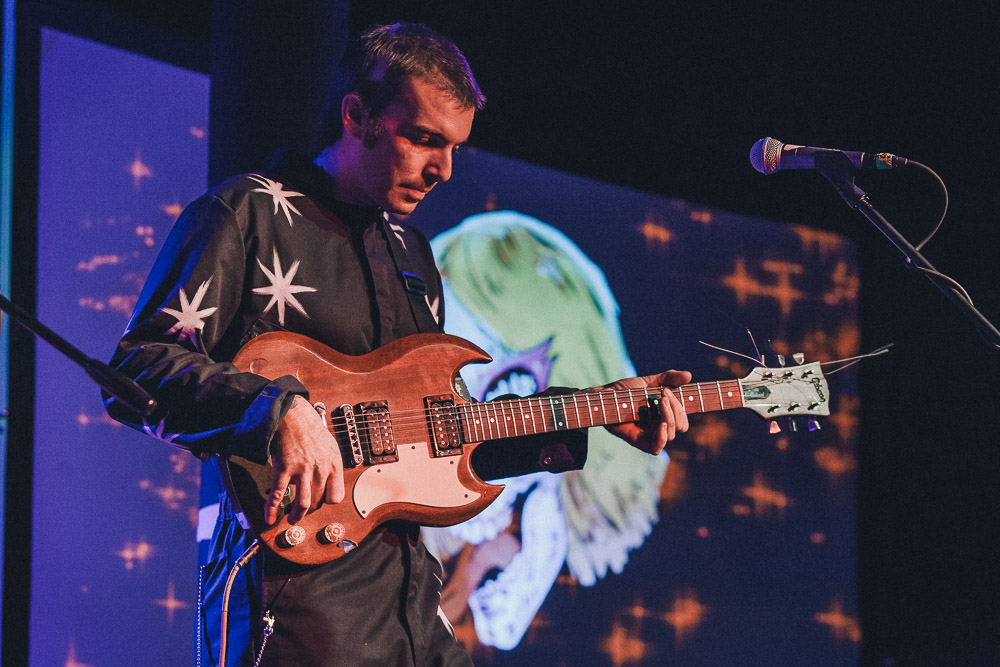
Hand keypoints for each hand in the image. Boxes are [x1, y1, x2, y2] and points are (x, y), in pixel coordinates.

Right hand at [265, 395, 344, 524]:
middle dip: (310, 510)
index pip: (336, 496)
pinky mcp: (285, 469)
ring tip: (292, 519)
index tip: (321, 503)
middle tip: (303, 511)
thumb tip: (327, 481)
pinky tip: (270, 517)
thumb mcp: (329, 446)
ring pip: (303, 504)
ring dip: (297, 516)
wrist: (292, 414)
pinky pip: (278, 495)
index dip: (327, 502)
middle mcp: (321, 469)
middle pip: (318, 502)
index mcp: (334, 463)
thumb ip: (329, 465)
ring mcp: (303, 470)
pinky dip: (272, 509)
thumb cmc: (309, 428)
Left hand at [603, 370, 691, 454]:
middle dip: (677, 409)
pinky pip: (655, 448)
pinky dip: (662, 438)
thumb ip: (669, 378)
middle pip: (679, 427)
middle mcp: (657, 427)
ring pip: (670, 434)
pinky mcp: (637, 441)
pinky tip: (661, 424)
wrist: (604, 394)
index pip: (682, 420)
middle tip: (664, 395)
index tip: (669, 392)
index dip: (681, 409)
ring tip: (661, 401)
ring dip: (670, 417)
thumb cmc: (624, 390)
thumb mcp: (649, 381)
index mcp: (663, 416)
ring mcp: (648, 435)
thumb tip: (689, 376)